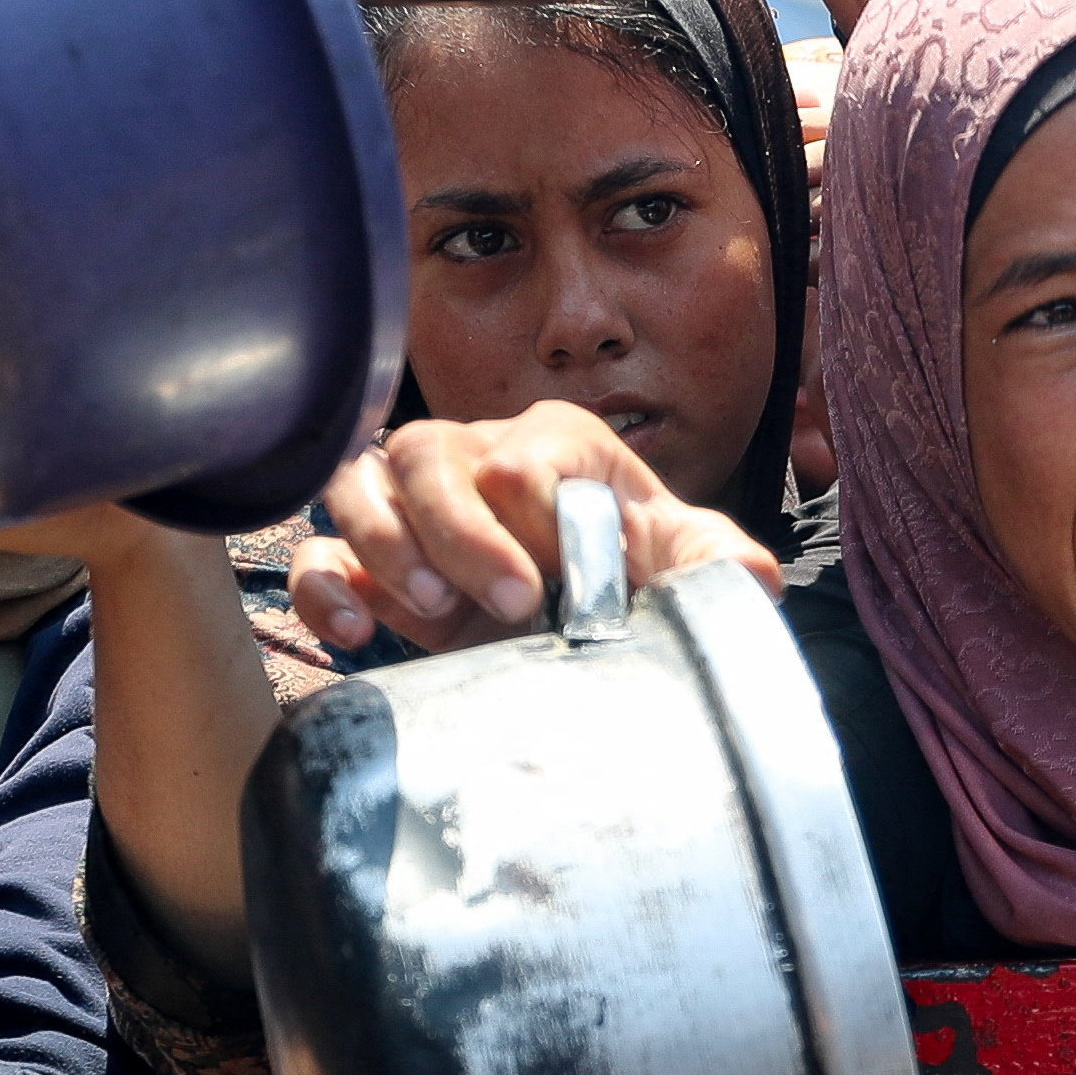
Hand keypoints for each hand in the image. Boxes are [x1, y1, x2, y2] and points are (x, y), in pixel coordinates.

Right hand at [292, 405, 779, 657]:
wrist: (584, 625)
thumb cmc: (629, 577)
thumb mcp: (676, 567)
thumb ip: (712, 562)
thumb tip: (757, 581)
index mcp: (553, 443)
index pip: (518, 457)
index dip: (531, 522)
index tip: (552, 588)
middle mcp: (472, 453)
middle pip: (429, 455)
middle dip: (462, 534)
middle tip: (510, 603)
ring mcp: (410, 502)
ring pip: (360, 486)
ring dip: (389, 548)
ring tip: (433, 613)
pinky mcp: (369, 560)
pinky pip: (318, 550)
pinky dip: (323, 585)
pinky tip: (350, 631)